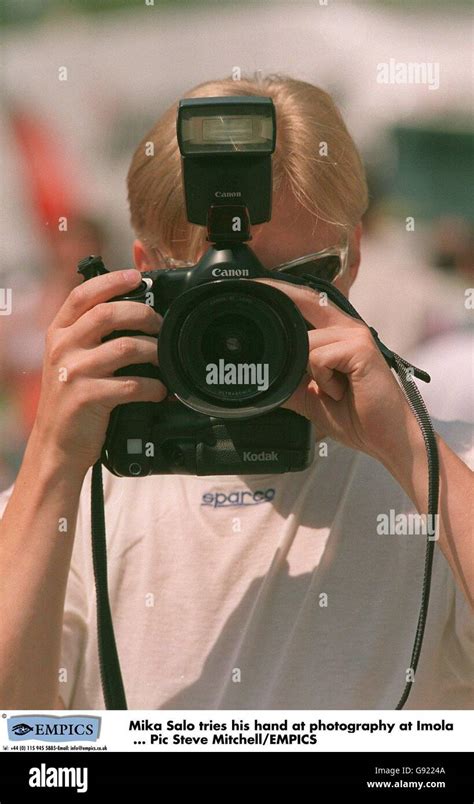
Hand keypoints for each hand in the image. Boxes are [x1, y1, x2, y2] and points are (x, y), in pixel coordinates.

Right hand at [33, 269, 166, 474]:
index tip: (137, 276)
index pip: (83, 295)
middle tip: (160, 324)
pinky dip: (153, 387)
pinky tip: (159, 391)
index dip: (111, 281)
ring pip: (126, 348)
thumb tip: (134, 310)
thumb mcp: (72, 359)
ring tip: (164, 361)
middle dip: (143, 315)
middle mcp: (62, 348)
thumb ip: (91, 334)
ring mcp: (74, 373)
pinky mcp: (87, 398)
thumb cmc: (73, 400)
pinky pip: (131, 384)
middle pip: (108, 314)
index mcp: (58, 333)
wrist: (57, 445)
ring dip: (155, 352)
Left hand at [257, 279, 418, 464]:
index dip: (279, 290)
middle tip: (287, 355)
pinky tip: (340, 392)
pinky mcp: (360, 349)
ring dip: (310, 375)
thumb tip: (260, 373)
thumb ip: (289, 379)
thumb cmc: (355, 417)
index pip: (304, 300)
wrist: (385, 438)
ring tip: (333, 390)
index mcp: (336, 333)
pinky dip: (322, 380)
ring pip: (304, 342)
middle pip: (301, 307)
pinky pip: (318, 358)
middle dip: (283, 319)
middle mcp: (346, 327)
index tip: (255, 286)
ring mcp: (355, 335)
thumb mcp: (309, 396)